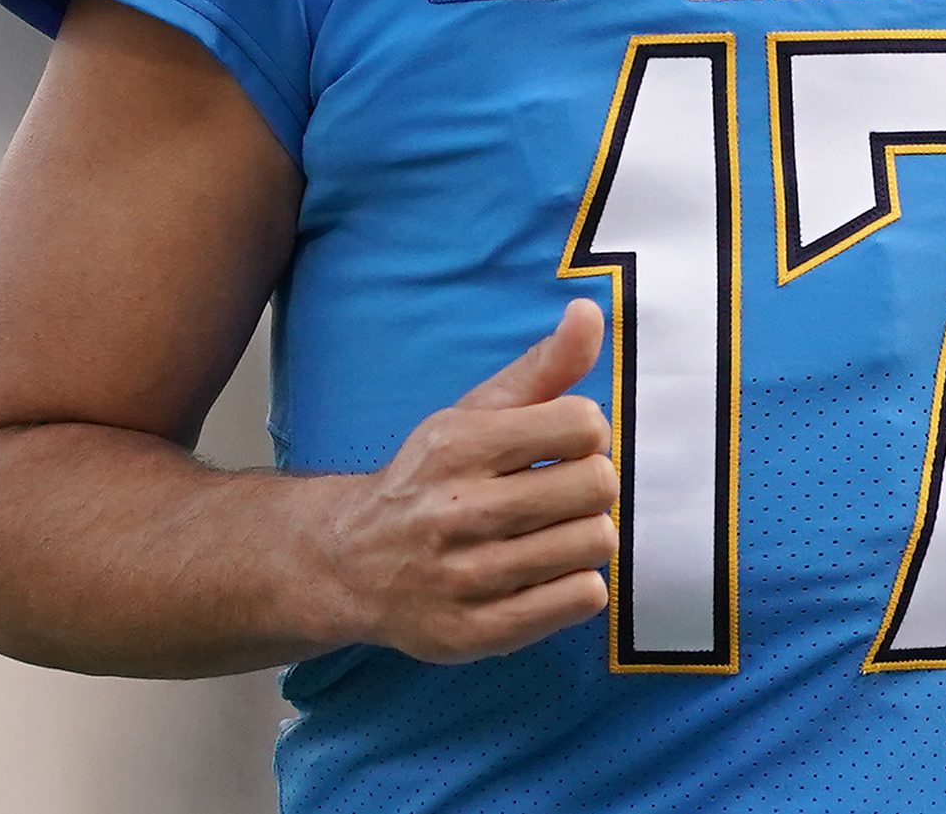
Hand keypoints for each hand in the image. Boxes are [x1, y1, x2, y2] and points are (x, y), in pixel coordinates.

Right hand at [313, 299, 617, 663]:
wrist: (349, 563)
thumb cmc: (429, 480)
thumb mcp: (472, 415)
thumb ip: (540, 368)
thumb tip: (589, 312)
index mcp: (459, 445)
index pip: (582, 424)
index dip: (586, 433)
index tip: (562, 445)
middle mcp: (458, 510)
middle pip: (596, 486)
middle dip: (591, 485)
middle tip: (561, 493)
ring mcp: (467, 577)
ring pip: (594, 543)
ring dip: (586, 536)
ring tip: (551, 534)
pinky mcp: (478, 632)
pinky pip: (582, 600)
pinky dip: (579, 584)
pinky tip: (547, 574)